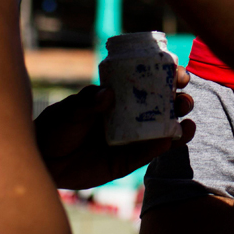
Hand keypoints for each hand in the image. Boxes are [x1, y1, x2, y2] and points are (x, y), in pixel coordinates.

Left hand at [35, 67, 195, 190]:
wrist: (44, 160)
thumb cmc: (55, 127)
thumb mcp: (70, 111)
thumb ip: (87, 103)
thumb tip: (107, 94)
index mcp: (118, 97)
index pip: (147, 83)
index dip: (166, 76)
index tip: (178, 71)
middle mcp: (128, 116)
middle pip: (160, 107)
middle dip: (178, 101)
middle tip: (185, 97)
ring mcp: (129, 139)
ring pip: (160, 131)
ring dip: (177, 126)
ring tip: (189, 122)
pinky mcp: (125, 161)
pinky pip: (147, 154)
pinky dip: (160, 147)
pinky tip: (171, 140)